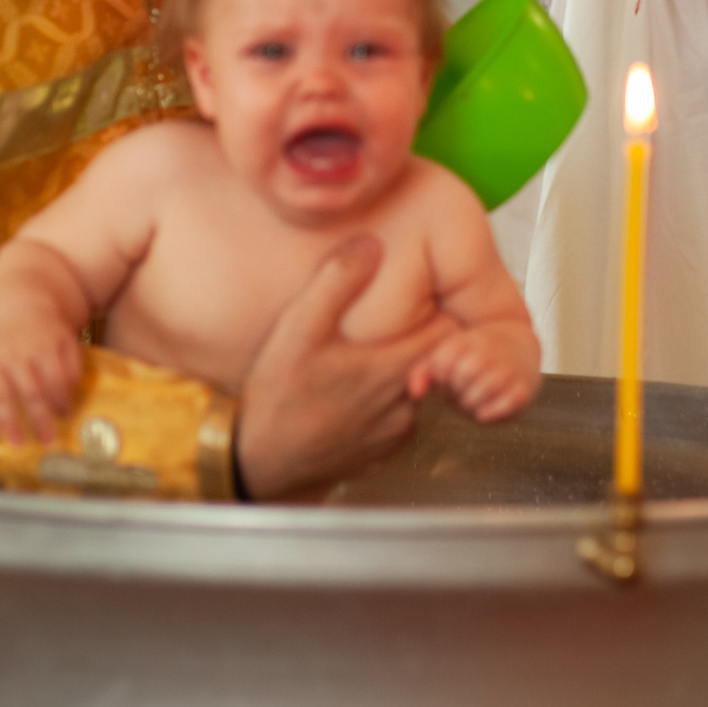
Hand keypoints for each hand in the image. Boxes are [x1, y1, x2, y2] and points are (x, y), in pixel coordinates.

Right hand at [0, 308, 83, 446]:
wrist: (16, 308)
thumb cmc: (46, 333)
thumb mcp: (66, 342)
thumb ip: (71, 368)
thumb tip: (69, 398)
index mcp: (42, 346)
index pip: (54, 379)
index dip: (60, 400)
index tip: (65, 415)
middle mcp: (15, 353)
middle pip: (28, 390)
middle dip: (38, 418)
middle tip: (46, 440)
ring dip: (7, 420)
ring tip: (15, 441)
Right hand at [235, 235, 448, 499]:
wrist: (257, 462)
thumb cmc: (277, 396)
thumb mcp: (299, 327)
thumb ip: (337, 281)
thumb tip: (370, 244)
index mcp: (393, 369)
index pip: (450, 332)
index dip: (438, 311)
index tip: (420, 301)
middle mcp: (404, 406)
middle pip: (433, 362)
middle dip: (417, 342)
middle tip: (388, 327)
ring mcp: (394, 435)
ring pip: (416, 393)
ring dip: (399, 376)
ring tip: (363, 362)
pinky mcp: (380, 456)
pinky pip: (397, 422)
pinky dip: (384, 407)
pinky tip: (351, 397)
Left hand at [412, 323, 540, 422]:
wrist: (518, 347)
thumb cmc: (474, 358)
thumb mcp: (448, 356)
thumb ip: (424, 372)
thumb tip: (417, 393)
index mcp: (465, 341)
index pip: (442, 366)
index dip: (443, 380)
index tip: (451, 378)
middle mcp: (488, 351)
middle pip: (461, 381)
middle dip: (458, 394)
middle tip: (465, 391)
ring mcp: (507, 370)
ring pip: (481, 394)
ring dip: (473, 404)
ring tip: (475, 399)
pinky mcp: (523, 390)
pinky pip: (503, 406)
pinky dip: (492, 413)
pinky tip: (488, 409)